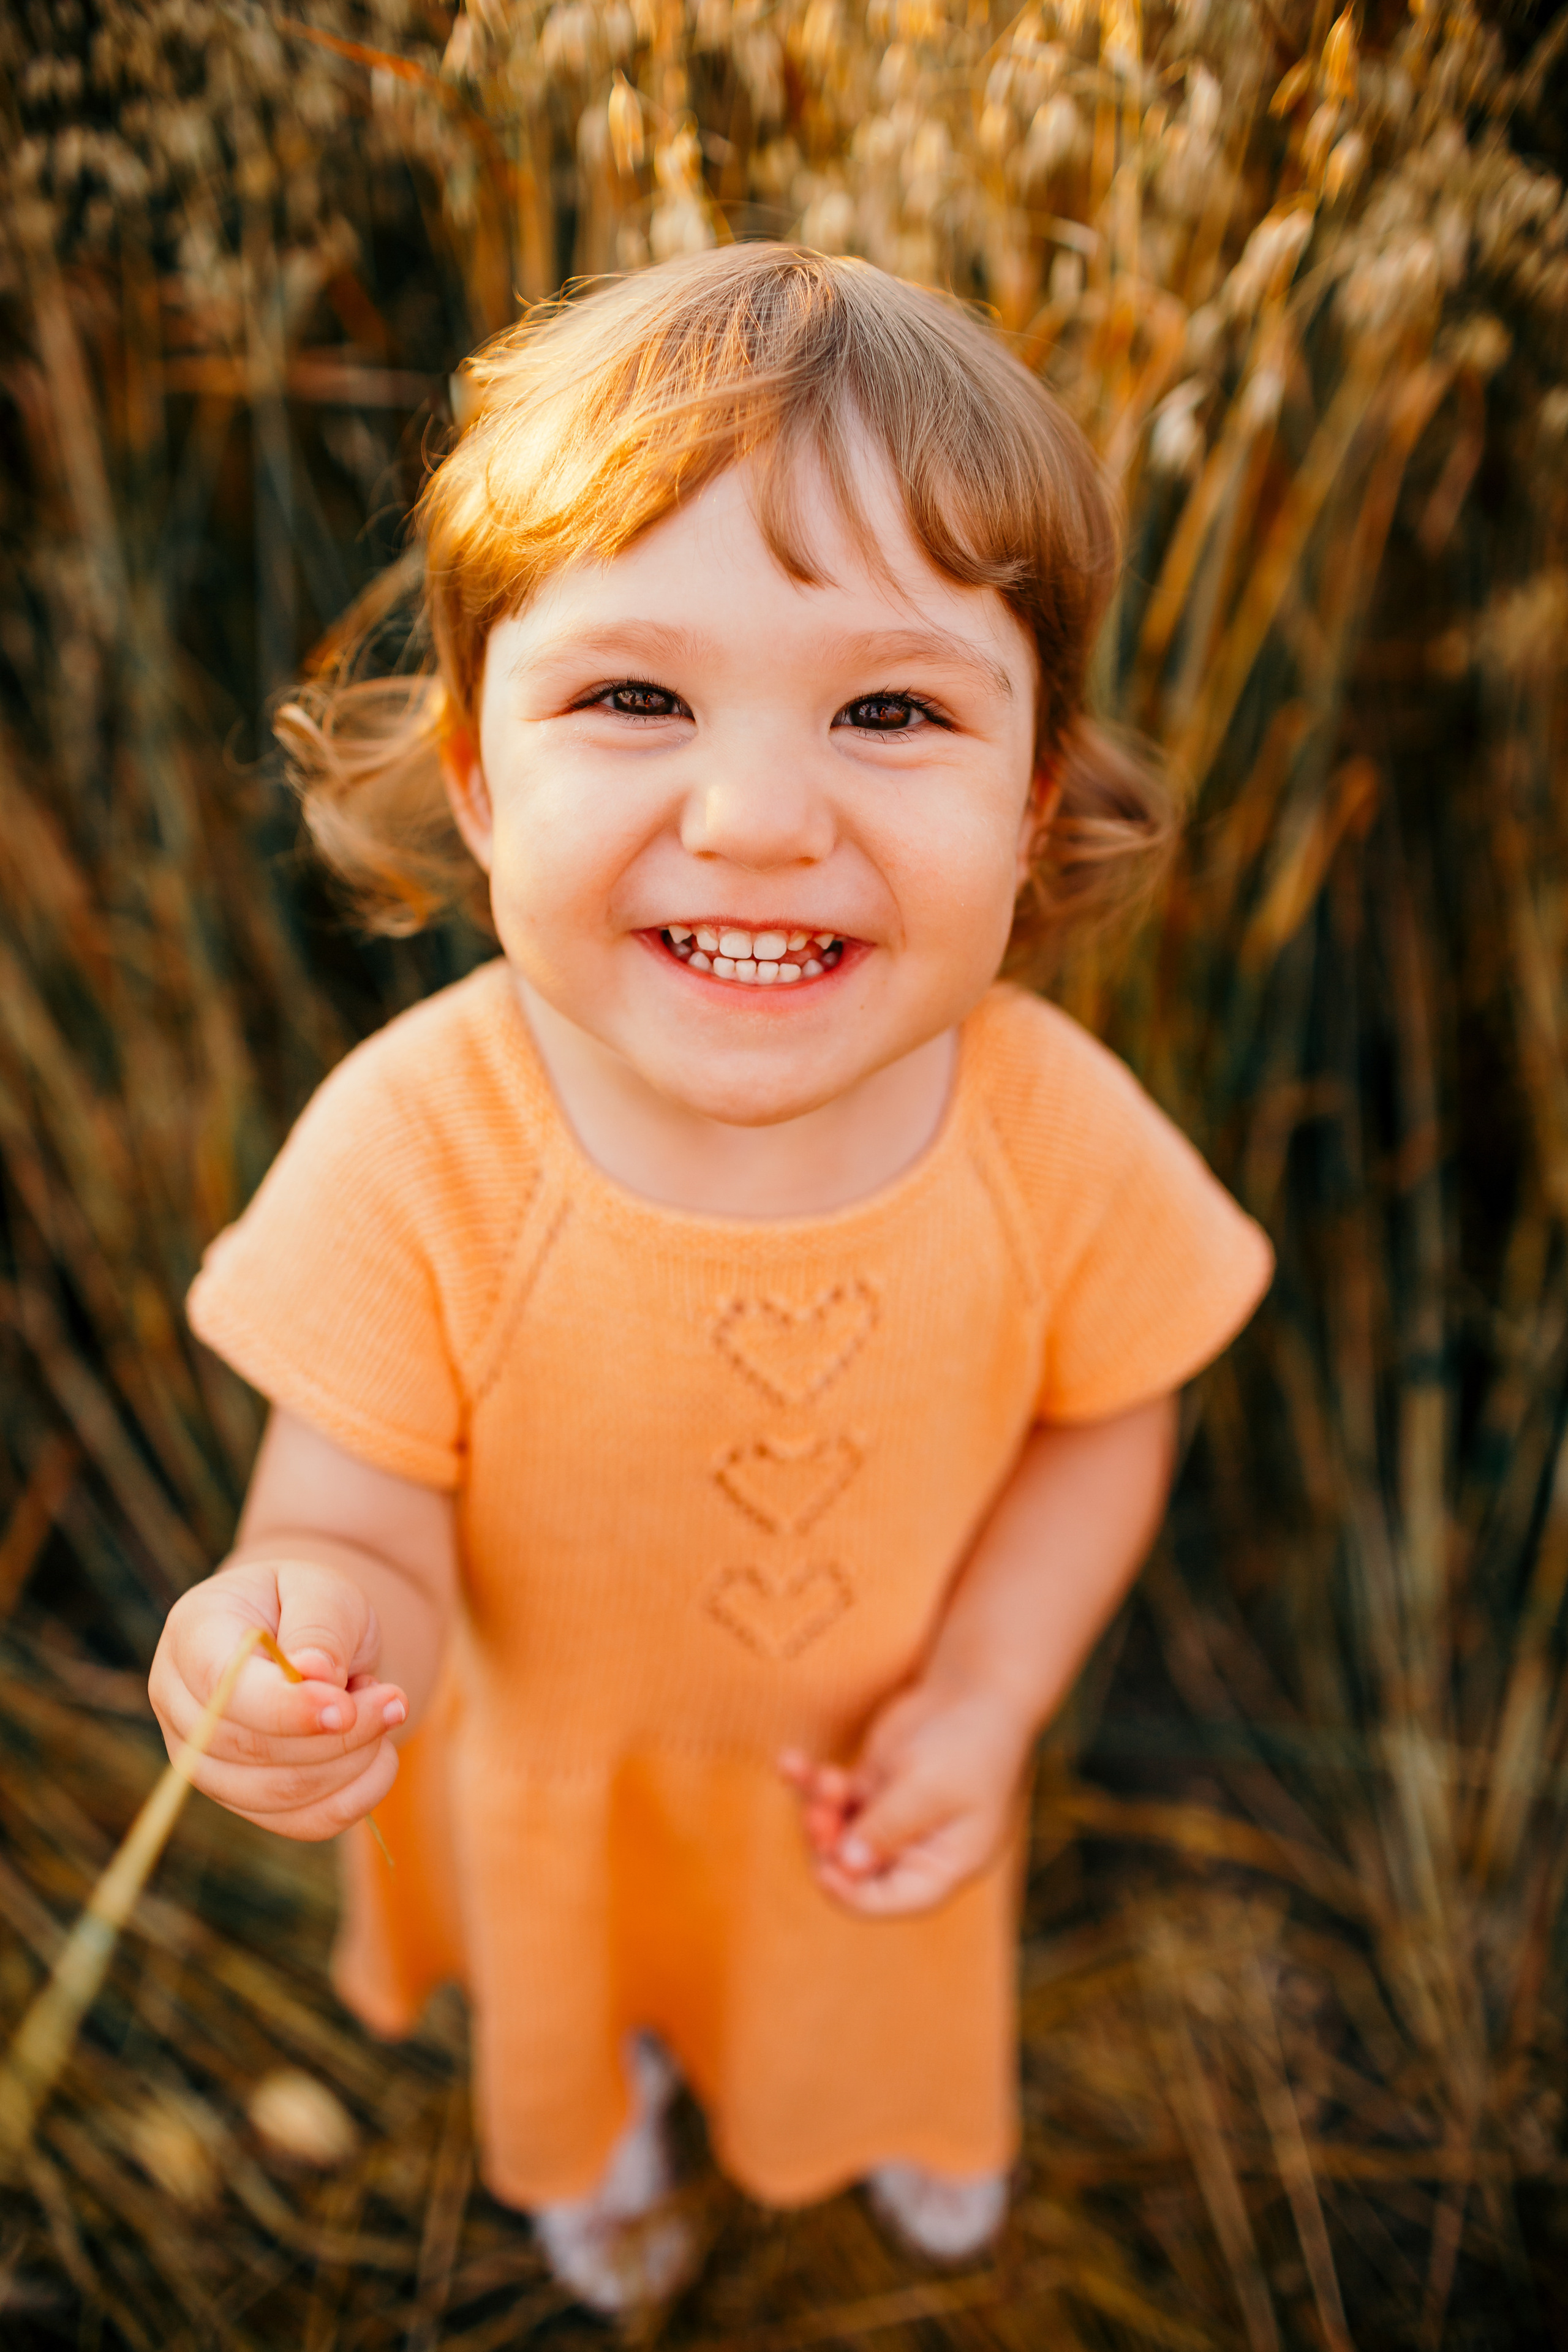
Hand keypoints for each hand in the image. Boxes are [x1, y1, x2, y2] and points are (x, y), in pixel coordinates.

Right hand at [148, 1558, 407, 1840]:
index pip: (221, 1687)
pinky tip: (382, 1756)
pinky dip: (355, 1797)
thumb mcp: (323, 1591)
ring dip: (350, 1763)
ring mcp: (205, 1761)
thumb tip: (315, 1674)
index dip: (283, 1708)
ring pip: (275, 1794)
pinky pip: (300, 1822)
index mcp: (192, 1635)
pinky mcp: (244, 1798)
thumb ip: (319, 1628)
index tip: (346, 1709)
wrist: (312, 1638)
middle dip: (335, 1736)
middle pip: (246, 1749)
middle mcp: (182, 1706)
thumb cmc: (310, 1605)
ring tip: (386, 1711)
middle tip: (393, 1700)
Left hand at [778, 1680, 1032, 1916]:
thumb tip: (846, 1865)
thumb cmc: (969, 1742)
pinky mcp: (875, 1787)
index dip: (854, 1894)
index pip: (893, 1900)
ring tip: (823, 1779)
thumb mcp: (930, 1787)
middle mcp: (916, 1848)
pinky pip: (834, 1797)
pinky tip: (789, 1762)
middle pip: (857, 1868)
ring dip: (820, 1810)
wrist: (979, 1690)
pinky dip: (812, 1782)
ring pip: (839, 1831)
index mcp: (944, 1864)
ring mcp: (892, 1818)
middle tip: (817, 1816)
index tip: (824, 1871)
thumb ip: (888, 1827)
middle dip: (830, 1844)